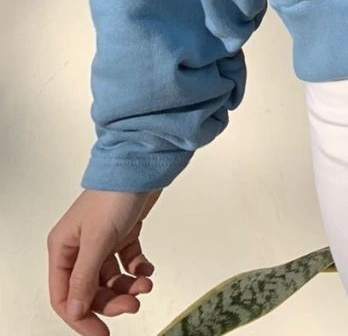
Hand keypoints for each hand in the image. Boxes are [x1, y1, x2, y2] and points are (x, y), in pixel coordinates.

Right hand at [47, 189, 160, 334]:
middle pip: (90, 290)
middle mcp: (79, 246)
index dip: (81, 317)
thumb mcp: (97, 239)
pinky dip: (138, 270)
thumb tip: (75, 310)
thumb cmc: (115, 194)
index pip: (65, 296)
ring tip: (145, 284)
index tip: (102, 334)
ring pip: (110, 279)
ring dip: (128, 286)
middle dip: (112, 301)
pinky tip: (148, 269)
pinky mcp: (123, 234)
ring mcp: (101, 241)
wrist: (143, 163)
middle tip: (134, 304)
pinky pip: (127, 263)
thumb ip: (85, 277)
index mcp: (63, 248)